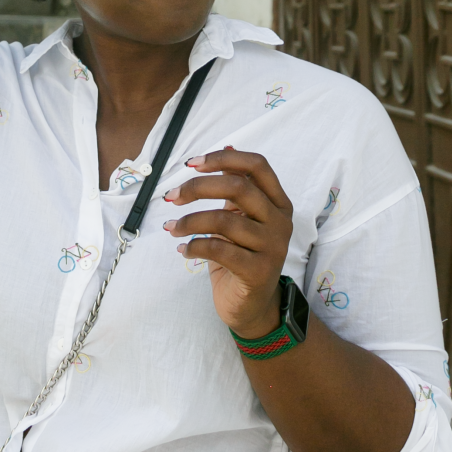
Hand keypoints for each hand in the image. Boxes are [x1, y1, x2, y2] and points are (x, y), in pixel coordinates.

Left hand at [163, 148, 293, 336]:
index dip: (223, 159)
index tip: (192, 163)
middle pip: (238, 188)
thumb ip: (236, 185)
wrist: (251, 306)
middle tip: (171, 196)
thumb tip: (227, 145)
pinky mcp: (259, 272)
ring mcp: (273, 247)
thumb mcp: (240, 216)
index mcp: (278, 202)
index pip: (257, 165)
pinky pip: (219, 250)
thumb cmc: (242, 254)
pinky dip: (194, 245)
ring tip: (171, 227)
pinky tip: (182, 248)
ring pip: (224, 220)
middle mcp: (280, 221)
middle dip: (197, 187)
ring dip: (189, 221)